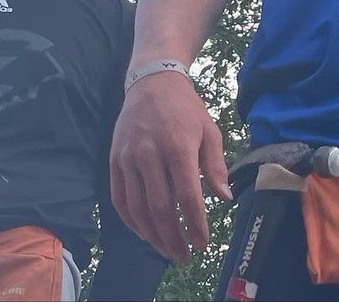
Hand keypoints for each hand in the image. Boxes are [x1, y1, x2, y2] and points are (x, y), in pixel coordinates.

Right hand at [110, 70, 231, 260]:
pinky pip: (119, 198)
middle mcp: (149, 154)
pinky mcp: (114, 159)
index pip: (187, 196)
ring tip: (167, 249)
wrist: (152, 82)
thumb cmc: (186, 108)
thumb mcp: (209, 131)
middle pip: (160, 207)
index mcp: (178, 147)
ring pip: (137, 207)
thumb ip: (215, 166)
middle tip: (185, 256)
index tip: (203, 243)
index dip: (195, 224)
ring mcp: (128, 157)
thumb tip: (224, 198)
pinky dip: (131, 220)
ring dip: (152, 235)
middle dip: (173, 237)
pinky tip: (144, 232)